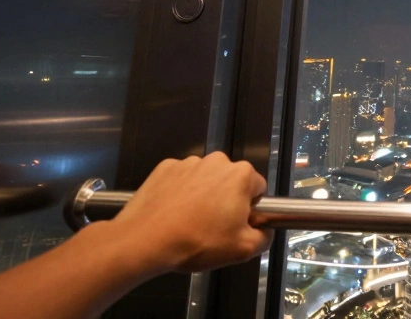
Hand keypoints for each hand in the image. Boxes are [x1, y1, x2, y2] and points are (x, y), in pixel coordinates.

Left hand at [108, 152, 270, 273]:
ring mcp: (189, 163)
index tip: (237, 225)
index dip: (250, 209)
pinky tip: (174, 214)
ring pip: (205, 179)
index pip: (258, 189)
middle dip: (226, 200)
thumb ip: (264, 237)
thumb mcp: (243, 250)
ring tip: (190, 223)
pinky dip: (180, 193)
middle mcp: (217, 162)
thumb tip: (264, 230)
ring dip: (203, 196)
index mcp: (241, 176)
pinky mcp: (165, 168)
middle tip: (214, 227)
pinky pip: (181, 179)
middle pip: (231, 181)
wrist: (146, 240)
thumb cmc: (196, 242)